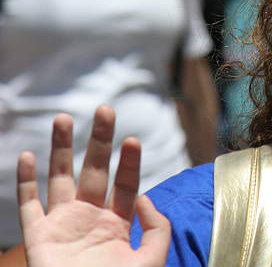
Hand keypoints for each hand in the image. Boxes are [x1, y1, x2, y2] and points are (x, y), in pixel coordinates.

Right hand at [17, 105, 170, 266]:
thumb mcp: (151, 262)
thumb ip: (157, 229)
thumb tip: (145, 196)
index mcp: (118, 223)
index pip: (125, 183)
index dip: (129, 161)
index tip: (132, 139)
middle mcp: (90, 217)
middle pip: (95, 169)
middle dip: (100, 140)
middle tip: (105, 109)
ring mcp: (63, 225)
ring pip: (61, 178)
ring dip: (61, 148)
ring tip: (64, 117)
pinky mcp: (37, 238)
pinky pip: (29, 205)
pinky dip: (25, 182)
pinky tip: (27, 155)